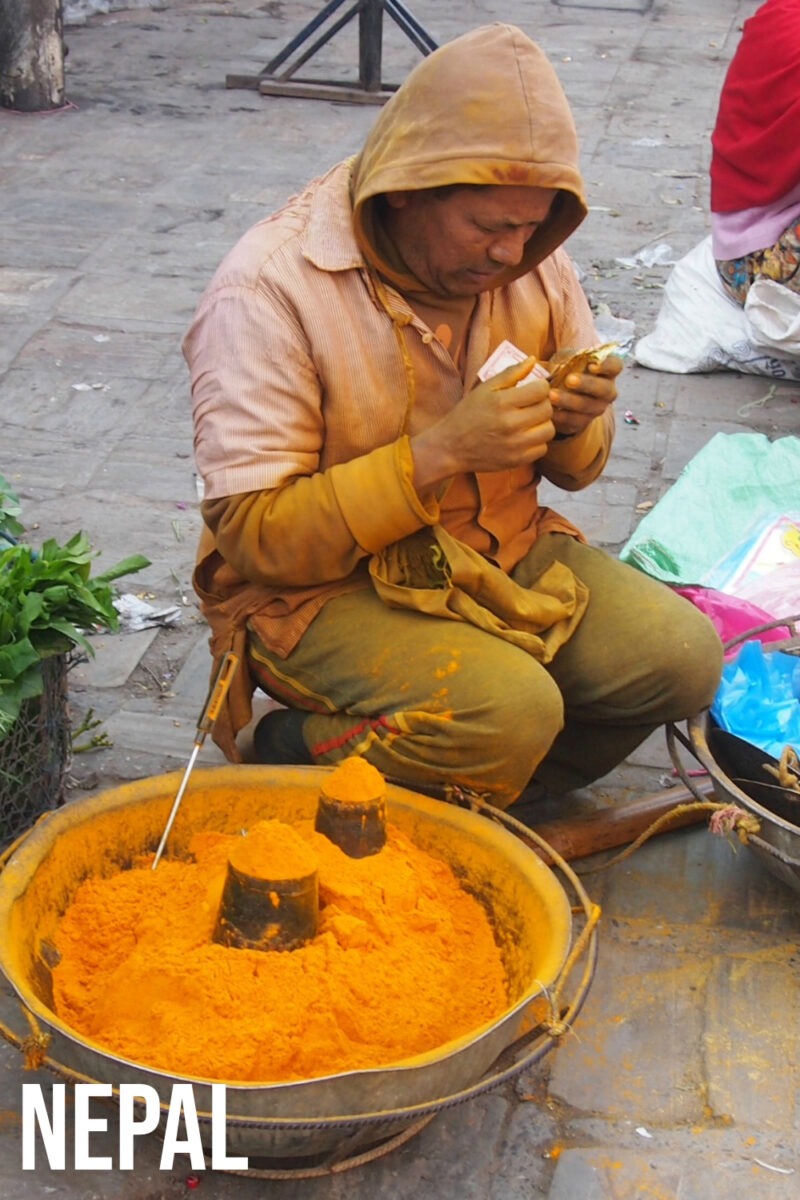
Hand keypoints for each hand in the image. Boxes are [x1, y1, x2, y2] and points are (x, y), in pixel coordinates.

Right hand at [411, 357, 554, 490]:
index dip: (540, 387)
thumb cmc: (468, 414)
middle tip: (530, 405)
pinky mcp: (517, 460)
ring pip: (549, 430)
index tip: (532, 390)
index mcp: (502, 402)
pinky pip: (542, 448)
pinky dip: (537, 442)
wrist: (451, 446)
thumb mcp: (485, 388)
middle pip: (548, 409)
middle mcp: (511, 424)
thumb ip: (511, 373)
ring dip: (542, 423)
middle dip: (542, 404)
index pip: (542, 390)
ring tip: (529, 421)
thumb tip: (533, 360)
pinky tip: (525, 436)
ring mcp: (515, 445)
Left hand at [547, 350, 623, 438]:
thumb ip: (566, 357)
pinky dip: (560, 415)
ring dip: (569, 401)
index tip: (591, 365)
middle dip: (586, 384)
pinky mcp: (583, 422)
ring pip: (587, 406)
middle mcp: (607, 391)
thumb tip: (555, 357)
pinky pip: (574, 421)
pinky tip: (549, 409)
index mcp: (608, 371)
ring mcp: (597, 408)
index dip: (606, 365)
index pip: (615, 366)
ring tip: (552, 394)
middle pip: (603, 388)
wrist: (562, 394)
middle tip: (569, 380)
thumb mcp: (567, 358)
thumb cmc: (568, 369)